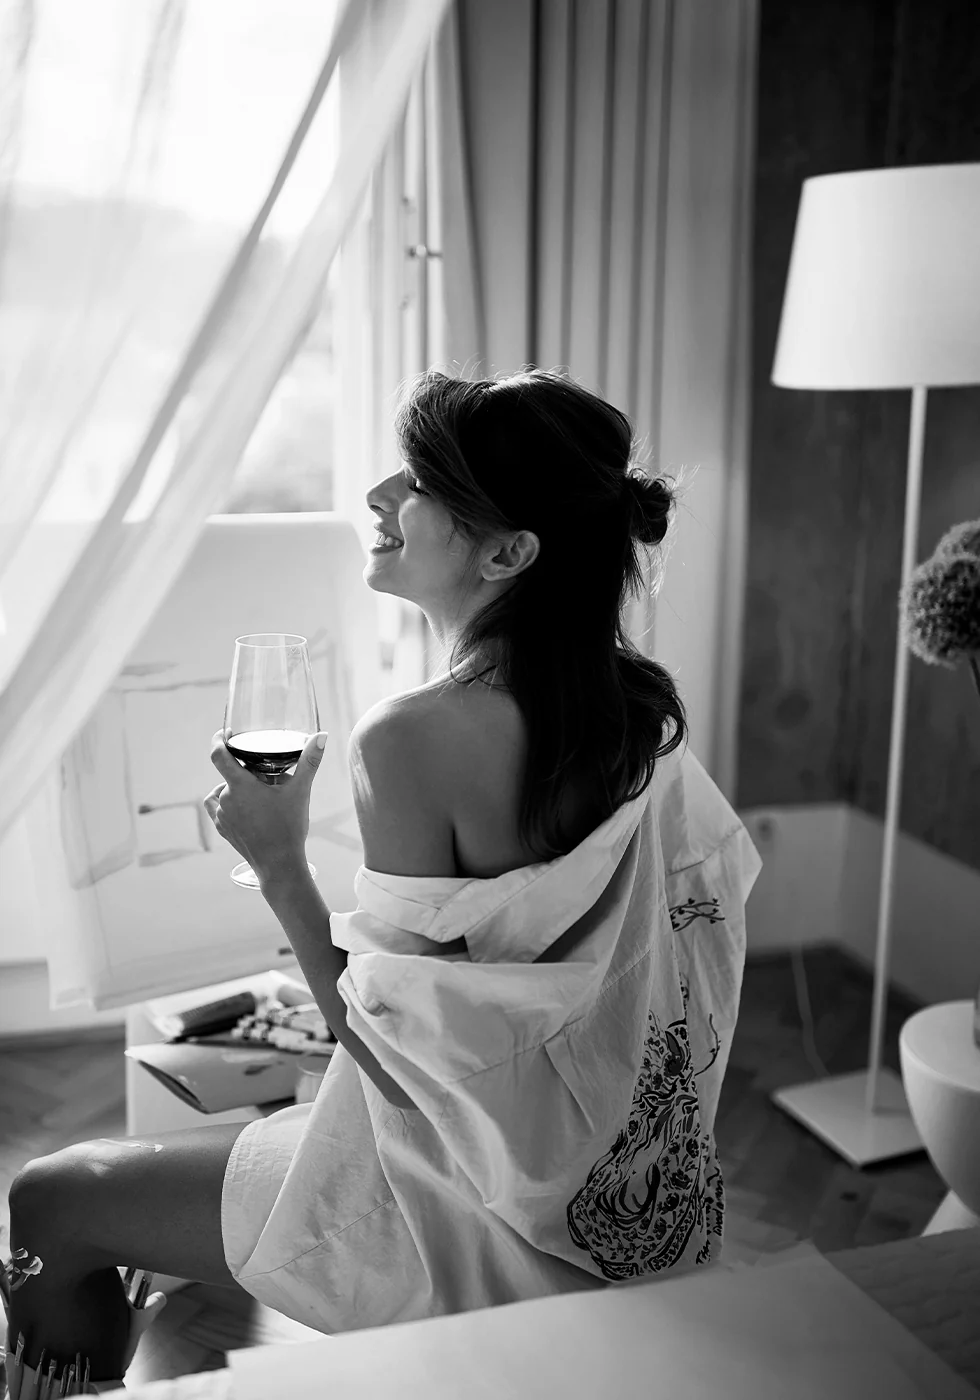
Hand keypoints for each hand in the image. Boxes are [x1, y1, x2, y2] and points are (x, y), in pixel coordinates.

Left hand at [204, 729, 326, 882]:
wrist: (279, 864)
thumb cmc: (288, 827)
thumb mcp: (300, 791)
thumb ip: (309, 761)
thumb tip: (322, 736)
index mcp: (239, 785)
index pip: (217, 755)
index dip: (217, 740)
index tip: (224, 734)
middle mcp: (225, 798)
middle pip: (229, 774)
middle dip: (246, 772)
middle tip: (267, 776)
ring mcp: (222, 816)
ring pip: (223, 791)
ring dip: (235, 787)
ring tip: (257, 792)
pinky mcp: (223, 829)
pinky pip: (218, 808)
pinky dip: (228, 803)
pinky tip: (245, 807)